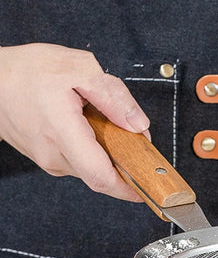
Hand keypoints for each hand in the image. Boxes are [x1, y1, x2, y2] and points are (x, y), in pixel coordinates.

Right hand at [0, 43, 148, 200]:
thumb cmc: (27, 72)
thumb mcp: (78, 68)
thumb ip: (114, 97)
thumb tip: (138, 125)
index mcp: (62, 132)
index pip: (101, 176)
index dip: (129, 188)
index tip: (149, 189)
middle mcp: (54, 155)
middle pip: (102, 174)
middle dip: (123, 161)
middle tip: (128, 137)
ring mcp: (50, 162)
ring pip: (92, 168)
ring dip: (106, 153)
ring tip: (97, 122)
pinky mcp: (49, 161)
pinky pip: (80, 163)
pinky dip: (92, 151)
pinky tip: (85, 128)